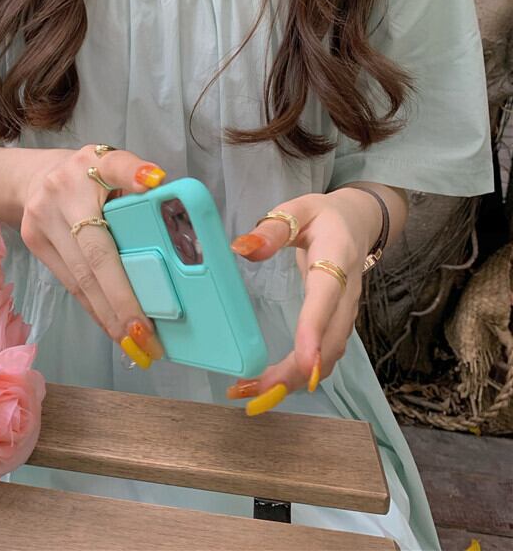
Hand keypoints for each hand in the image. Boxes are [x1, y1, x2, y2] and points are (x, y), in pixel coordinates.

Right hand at [19, 144, 166, 366]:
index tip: (155, 182)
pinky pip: (70, 283)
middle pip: (97, 250)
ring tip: (136, 345)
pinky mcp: (35, 242)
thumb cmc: (87, 178)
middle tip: (148, 334)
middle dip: (124, 297)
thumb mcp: (114, 166)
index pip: (117, 165)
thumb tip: (171, 213)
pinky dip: (95, 309)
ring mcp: (43, 219)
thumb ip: (138, 186)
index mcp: (93, 163)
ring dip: (110, 315)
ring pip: (81, 276)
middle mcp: (63, 190)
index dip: (134, 175)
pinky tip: (113, 330)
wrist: (31, 180)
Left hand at [228, 189, 381, 414]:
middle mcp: (347, 292)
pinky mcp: (339, 323)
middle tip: (257, 389)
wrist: (358, 222)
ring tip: (255, 393)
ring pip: (329, 355)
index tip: (304, 362)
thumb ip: (273, 228)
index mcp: (337, 258)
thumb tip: (243, 248)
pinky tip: (272, 385)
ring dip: (295, 379)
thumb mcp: (298, 209)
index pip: (326, 297)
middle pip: (330, 340)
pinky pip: (325, 355)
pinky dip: (301, 374)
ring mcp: (346, 311)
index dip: (315, 330)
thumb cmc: (322, 216)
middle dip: (297, 370)